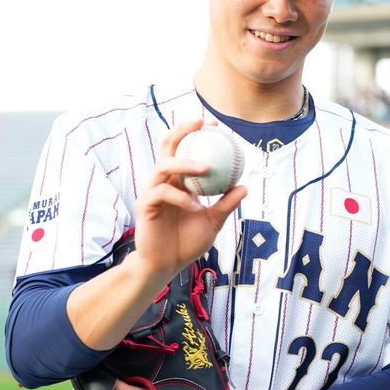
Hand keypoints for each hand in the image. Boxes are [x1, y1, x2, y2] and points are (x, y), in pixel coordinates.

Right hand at [131, 119, 246, 279]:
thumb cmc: (187, 242)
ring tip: (206, 167)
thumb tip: (245, 186)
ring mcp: (151, 192)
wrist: (167, 265)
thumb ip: (226, 204)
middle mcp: (163, 182)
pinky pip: (162, 193)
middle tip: (202, 124)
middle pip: (167, 147)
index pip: (184, 150)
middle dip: (182, 130)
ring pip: (163, 165)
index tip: (215, 125)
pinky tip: (197, 205)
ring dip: (185, 163)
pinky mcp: (144, 206)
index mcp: (178, 182)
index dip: (196, 134)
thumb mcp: (213, 221)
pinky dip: (181, 197)